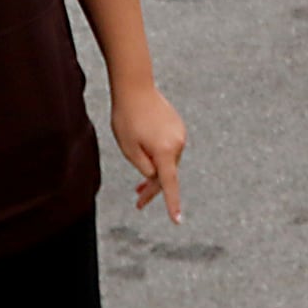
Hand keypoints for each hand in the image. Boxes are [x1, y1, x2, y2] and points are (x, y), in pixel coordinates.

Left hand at [108, 82, 188, 224]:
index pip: (169, 184)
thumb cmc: (127, 118)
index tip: (177, 220)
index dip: (172, 204)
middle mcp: (178, 144)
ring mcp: (180, 134)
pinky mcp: (177, 127)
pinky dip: (159, 158)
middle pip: (166, 174)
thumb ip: (143, 167)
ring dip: (154, 172)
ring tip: (138, 185)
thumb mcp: (129, 149)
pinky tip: (146, 157)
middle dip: (152, 189)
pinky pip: (168, 149)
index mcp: (165, 151)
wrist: (135, 87)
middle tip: (138, 202)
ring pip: (167, 162)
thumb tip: (156, 176)